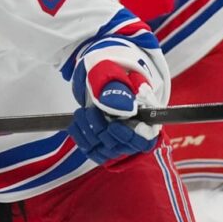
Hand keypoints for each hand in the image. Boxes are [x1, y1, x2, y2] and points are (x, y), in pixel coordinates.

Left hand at [69, 39, 163, 163]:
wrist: (102, 72)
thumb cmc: (113, 71)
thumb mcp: (115, 74)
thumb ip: (119, 89)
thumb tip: (124, 107)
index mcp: (146, 119)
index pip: (143, 141)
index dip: (128, 137)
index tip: (113, 126)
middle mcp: (133, 134)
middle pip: (119, 146)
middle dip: (101, 129)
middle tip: (90, 111)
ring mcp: (116, 141)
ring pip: (103, 150)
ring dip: (88, 132)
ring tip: (81, 112)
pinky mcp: (101, 144)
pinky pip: (90, 150)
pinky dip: (80, 137)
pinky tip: (76, 122)